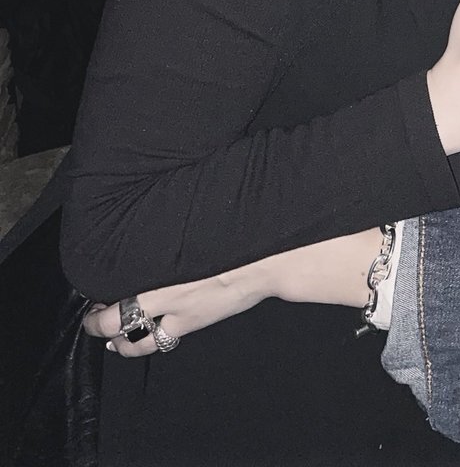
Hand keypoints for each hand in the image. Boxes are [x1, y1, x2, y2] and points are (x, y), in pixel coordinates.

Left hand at [82, 229, 382, 357]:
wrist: (270, 259)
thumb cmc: (240, 236)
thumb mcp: (203, 223)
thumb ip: (179, 227)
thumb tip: (169, 212)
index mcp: (166, 268)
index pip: (120, 288)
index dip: (100, 298)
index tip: (94, 287)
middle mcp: (167, 296)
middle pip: (118, 321)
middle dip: (101, 324)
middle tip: (93, 318)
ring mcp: (182, 315)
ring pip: (139, 342)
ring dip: (122, 342)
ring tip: (114, 341)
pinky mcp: (197, 324)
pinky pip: (165, 341)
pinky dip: (151, 342)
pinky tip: (149, 339)